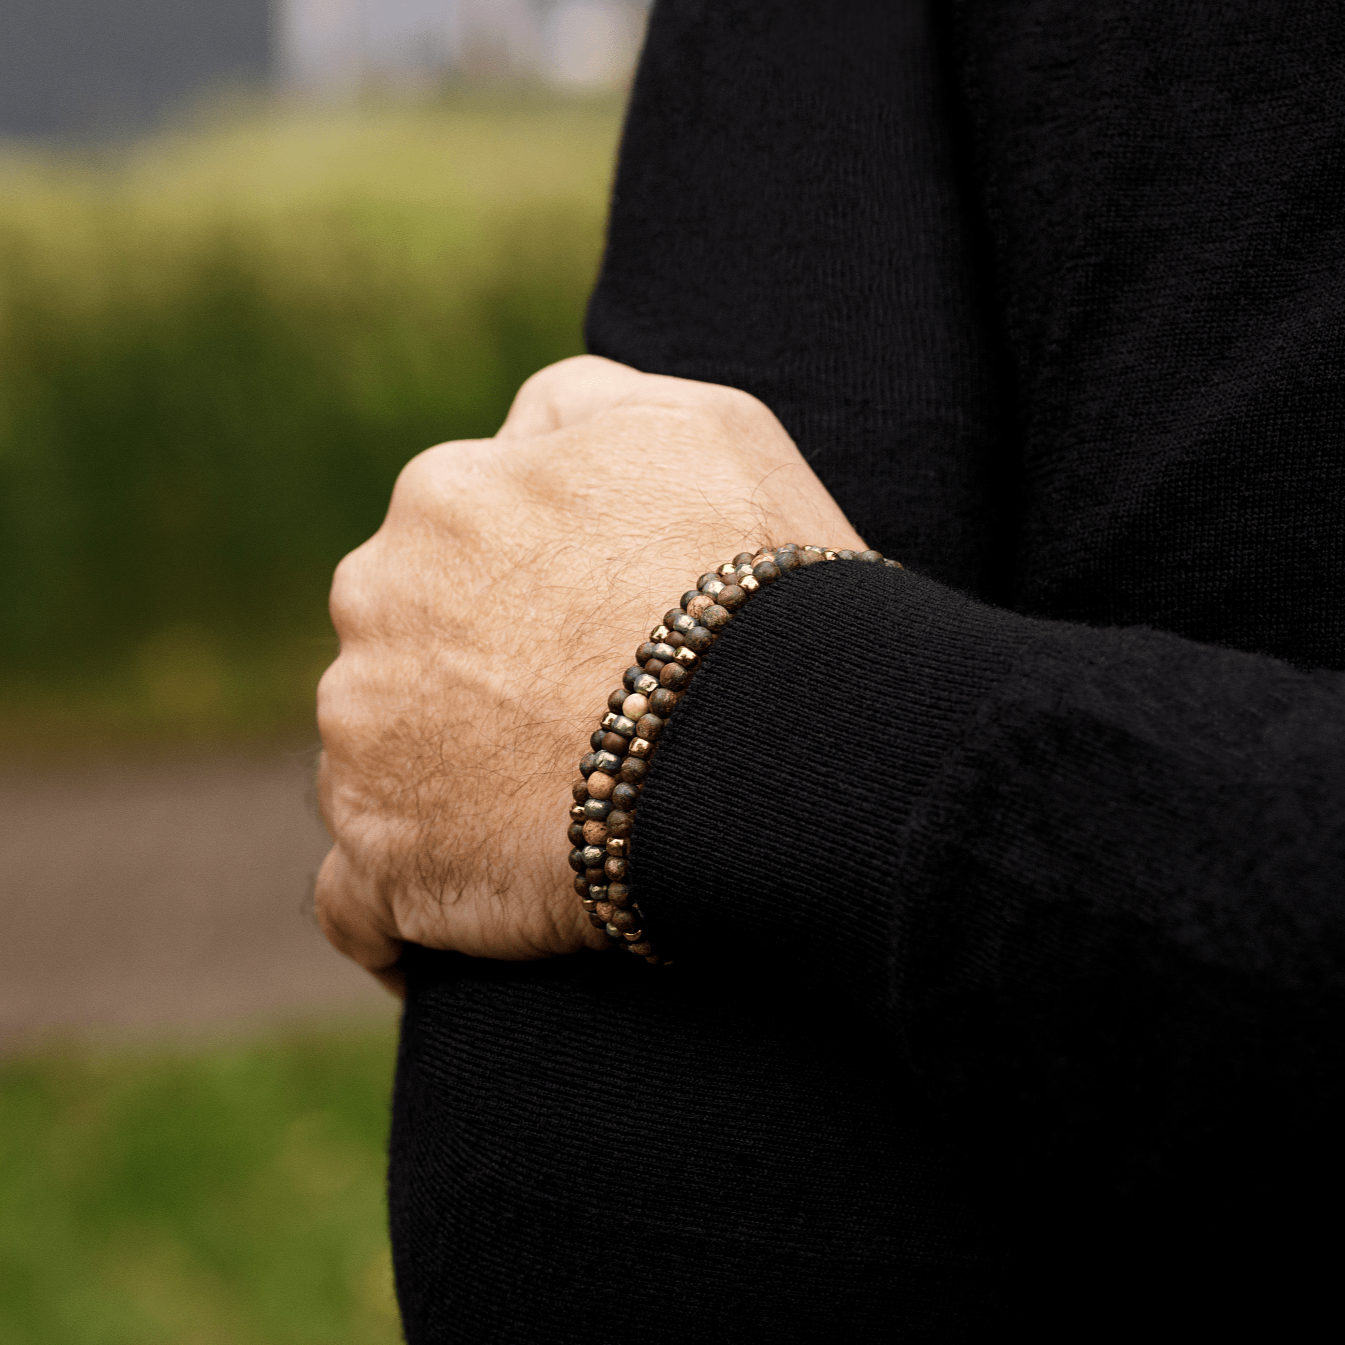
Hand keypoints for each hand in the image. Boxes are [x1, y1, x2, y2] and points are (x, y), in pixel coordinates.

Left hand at [314, 356, 864, 990]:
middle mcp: (374, 606)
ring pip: (375, 761)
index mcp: (443, 501)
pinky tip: (443, 918)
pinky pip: (361, 899)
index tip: (580, 644)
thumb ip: (574, 408)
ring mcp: (366, 740)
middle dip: (462, 684)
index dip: (521, 599)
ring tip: (534, 825)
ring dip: (433, 786)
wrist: (772, 733)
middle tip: (567, 733)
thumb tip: (514, 434)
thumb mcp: (690, 421)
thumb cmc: (753, 574)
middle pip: (401, 650)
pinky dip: (396, 910)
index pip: (453, 547)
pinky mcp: (387, 863)